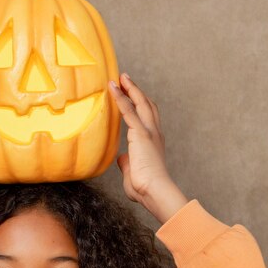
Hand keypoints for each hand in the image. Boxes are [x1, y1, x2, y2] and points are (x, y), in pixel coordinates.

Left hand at [109, 73, 171, 202]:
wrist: (155, 191)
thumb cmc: (145, 189)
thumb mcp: (133, 172)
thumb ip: (128, 163)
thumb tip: (122, 158)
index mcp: (153, 142)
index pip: (147, 118)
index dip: (139, 105)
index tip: (131, 95)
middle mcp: (154, 133)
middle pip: (146, 105)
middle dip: (136, 90)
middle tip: (125, 78)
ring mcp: (149, 132)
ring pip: (140, 103)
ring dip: (129, 88)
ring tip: (120, 77)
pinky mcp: (140, 133)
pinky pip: (128, 111)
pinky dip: (120, 98)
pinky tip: (113, 88)